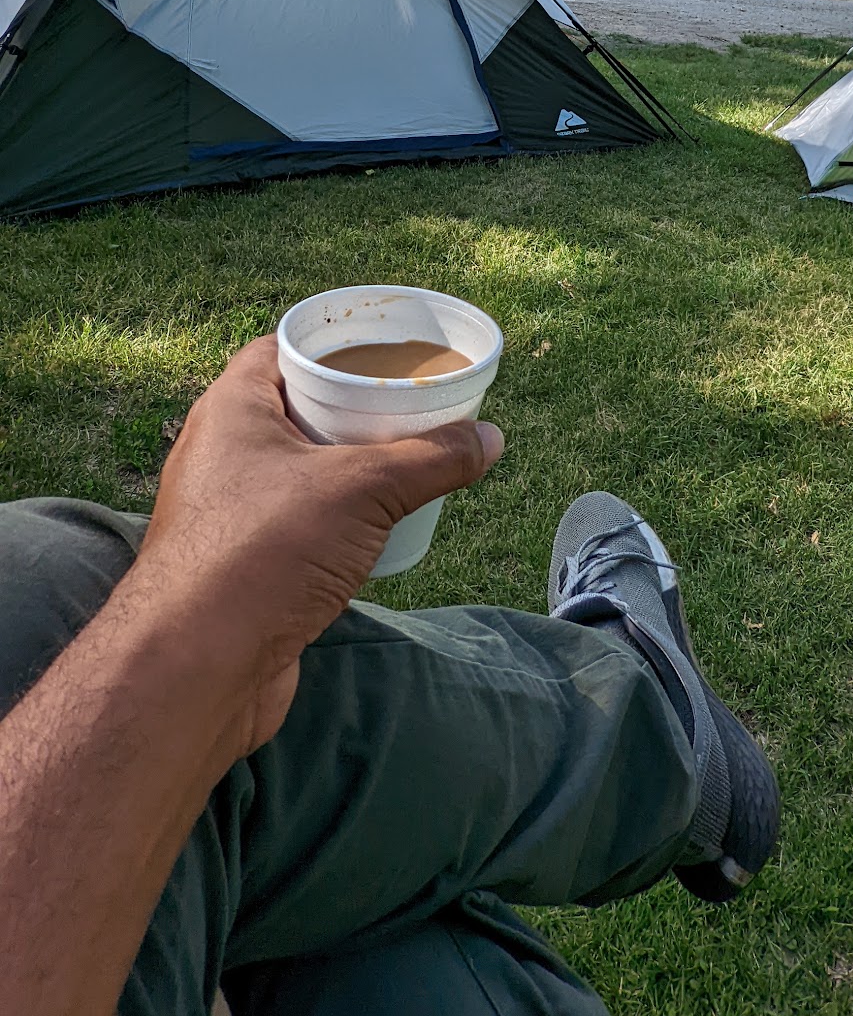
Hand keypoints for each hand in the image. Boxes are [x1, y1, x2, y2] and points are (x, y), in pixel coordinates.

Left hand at [138, 335, 502, 753]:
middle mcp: (220, 452)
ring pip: (299, 472)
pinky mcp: (240, 565)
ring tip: (408, 464)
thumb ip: (431, 459)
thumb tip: (492, 439)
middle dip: (355, 410)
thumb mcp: (363, 489)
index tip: (388, 349)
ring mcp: (227, 512)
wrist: (196, 669)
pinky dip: (336, 520)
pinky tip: (378, 529)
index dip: (335, 346)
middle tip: (413, 407)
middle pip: (297, 410)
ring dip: (349, 470)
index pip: (282, 350)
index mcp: (231, 408)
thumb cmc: (265, 550)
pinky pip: (297, 522)